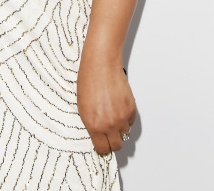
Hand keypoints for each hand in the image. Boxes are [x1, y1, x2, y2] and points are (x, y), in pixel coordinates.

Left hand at [77, 36, 135, 154]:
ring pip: (125, 133)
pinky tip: (118, 107)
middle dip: (113, 141)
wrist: (101, 64)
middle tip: (109, 134)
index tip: (102, 144)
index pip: (103, 149)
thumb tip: (98, 134)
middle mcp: (109, 124)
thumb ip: (92, 124)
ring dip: (120, 127)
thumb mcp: (83, 107)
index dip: (102, 147)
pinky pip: (131, 121)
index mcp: (94, 125)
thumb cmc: (89, 81)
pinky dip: (127, 117)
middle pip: (117, 145)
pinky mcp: (131, 108)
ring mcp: (122, 117)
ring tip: (112, 114)